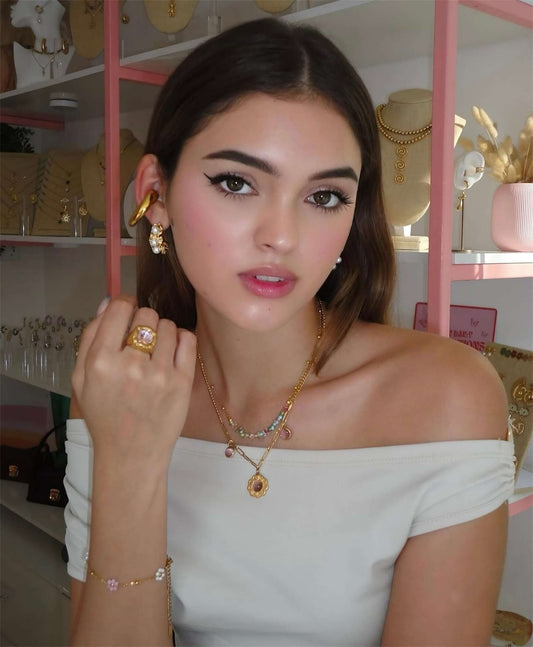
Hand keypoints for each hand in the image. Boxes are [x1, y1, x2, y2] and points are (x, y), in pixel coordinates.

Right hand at [71, 296, 196, 469]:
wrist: (131, 455)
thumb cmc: (104, 415)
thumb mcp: (81, 379)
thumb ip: (90, 337)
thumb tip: (109, 301)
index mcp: (100, 362)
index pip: (119, 308)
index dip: (125, 305)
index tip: (128, 313)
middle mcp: (129, 365)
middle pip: (146, 314)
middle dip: (143, 322)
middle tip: (140, 341)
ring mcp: (159, 374)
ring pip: (168, 325)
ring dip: (162, 333)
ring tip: (155, 352)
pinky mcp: (182, 382)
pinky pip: (188, 340)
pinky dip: (181, 340)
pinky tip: (172, 353)